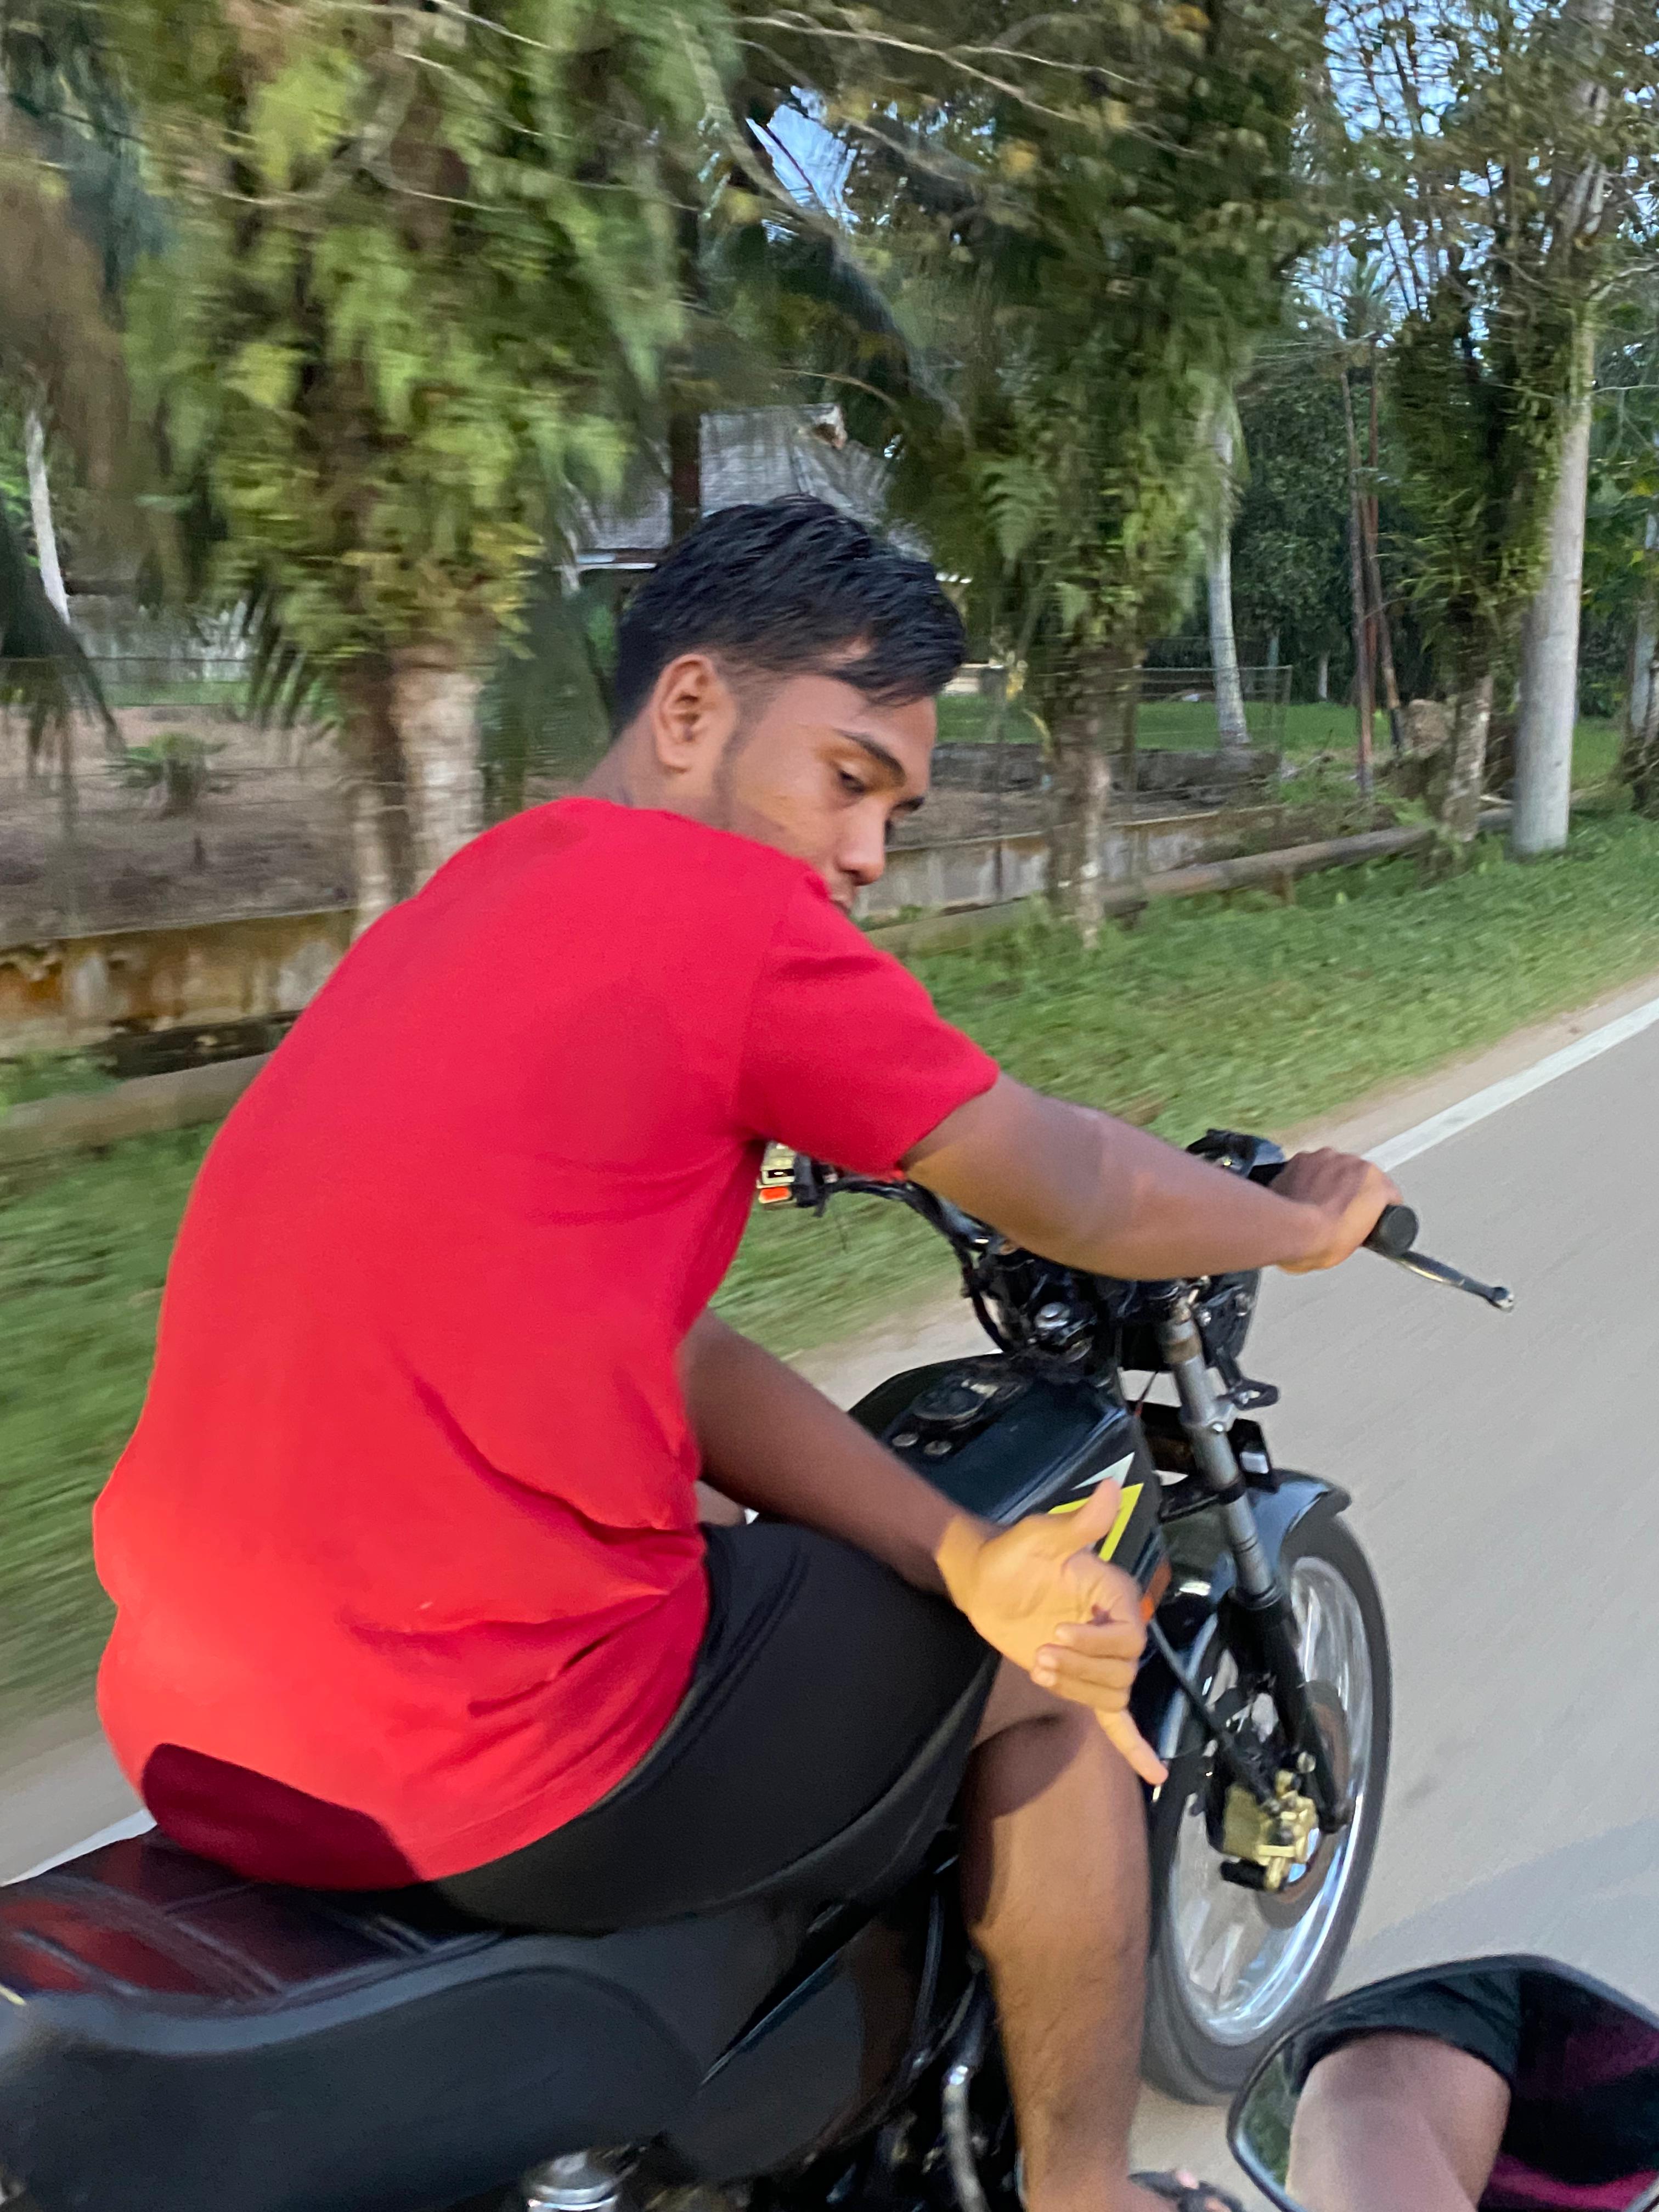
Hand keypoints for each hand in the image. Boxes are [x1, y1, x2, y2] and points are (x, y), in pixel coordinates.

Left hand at [937, 1484, 1167, 1784]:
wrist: (982, 1578)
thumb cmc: (1012, 1552)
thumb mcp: (1041, 1535)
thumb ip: (1079, 1524)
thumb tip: (1111, 1489)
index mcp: (1113, 1595)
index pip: (1129, 1636)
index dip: (1097, 1644)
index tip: (1055, 1636)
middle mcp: (1113, 1627)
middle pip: (1123, 1671)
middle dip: (1082, 1670)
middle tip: (1040, 1654)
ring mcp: (1098, 1657)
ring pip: (1113, 1695)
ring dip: (1078, 1690)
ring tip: (1039, 1667)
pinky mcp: (1081, 1678)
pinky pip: (1118, 1720)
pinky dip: (1135, 1747)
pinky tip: (1154, 1775)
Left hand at [1271, 1148, 1400, 1272]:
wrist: (1291, 1230)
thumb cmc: (1324, 1239)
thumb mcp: (1358, 1240)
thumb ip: (1362, 1224)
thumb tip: (1354, 1227)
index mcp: (1374, 1182)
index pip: (1387, 1191)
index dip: (1380, 1206)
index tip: (1373, 1213)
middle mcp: (1352, 1162)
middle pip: (1358, 1176)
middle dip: (1352, 1191)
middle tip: (1341, 1211)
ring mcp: (1325, 1157)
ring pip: (1333, 1168)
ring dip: (1329, 1181)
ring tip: (1318, 1203)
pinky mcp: (1300, 1158)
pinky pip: (1310, 1167)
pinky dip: (1307, 1177)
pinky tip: (1302, 1195)